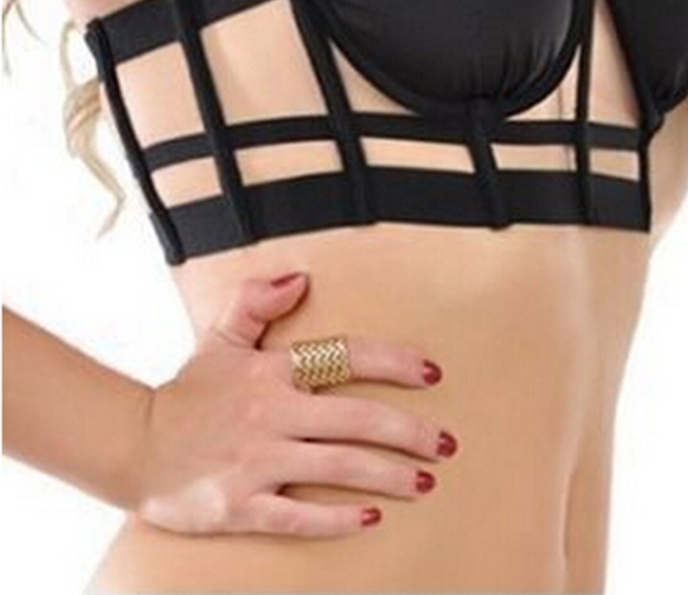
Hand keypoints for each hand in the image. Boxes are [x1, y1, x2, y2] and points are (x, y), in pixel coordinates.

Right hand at [131, 274, 454, 538]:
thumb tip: (300, 277)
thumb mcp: (220, 338)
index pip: (346, 357)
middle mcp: (270, 414)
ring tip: (425, 481)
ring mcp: (256, 462)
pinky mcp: (241, 506)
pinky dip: (338, 519)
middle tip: (446, 443)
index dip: (393, 362)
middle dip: (409, 431)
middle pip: (356, 419)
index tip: (432, 372)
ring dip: (388, 475)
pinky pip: (299, 515)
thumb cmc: (188, 393)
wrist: (133, 447)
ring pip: (338, 467)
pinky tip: (372, 517)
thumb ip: (257, 302)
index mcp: (270, 370)